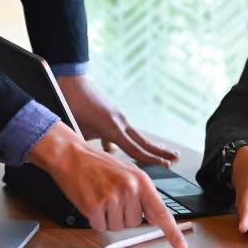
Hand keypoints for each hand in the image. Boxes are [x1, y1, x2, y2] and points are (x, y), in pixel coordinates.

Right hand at [29, 125, 187, 247]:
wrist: (72, 156)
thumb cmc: (99, 165)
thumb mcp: (129, 173)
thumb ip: (143, 195)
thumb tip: (154, 219)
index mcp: (141, 181)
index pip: (161, 212)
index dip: (172, 232)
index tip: (181, 246)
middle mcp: (129, 190)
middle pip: (134, 223)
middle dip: (123, 215)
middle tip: (112, 197)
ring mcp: (112, 198)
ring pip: (117, 227)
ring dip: (109, 218)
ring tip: (101, 197)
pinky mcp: (94, 207)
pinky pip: (100, 227)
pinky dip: (96, 219)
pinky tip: (92, 202)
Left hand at [56, 73, 176, 164]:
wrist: (71, 82)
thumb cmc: (72, 107)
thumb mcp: (81, 132)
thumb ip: (94, 146)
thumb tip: (107, 155)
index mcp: (113, 129)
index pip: (136, 150)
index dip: (151, 160)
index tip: (166, 165)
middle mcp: (120, 122)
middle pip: (144, 140)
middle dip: (160, 150)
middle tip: (176, 157)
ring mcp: (118, 117)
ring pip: (137, 135)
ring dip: (149, 144)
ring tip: (163, 151)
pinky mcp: (114, 114)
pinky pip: (126, 131)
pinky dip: (132, 140)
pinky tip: (125, 149)